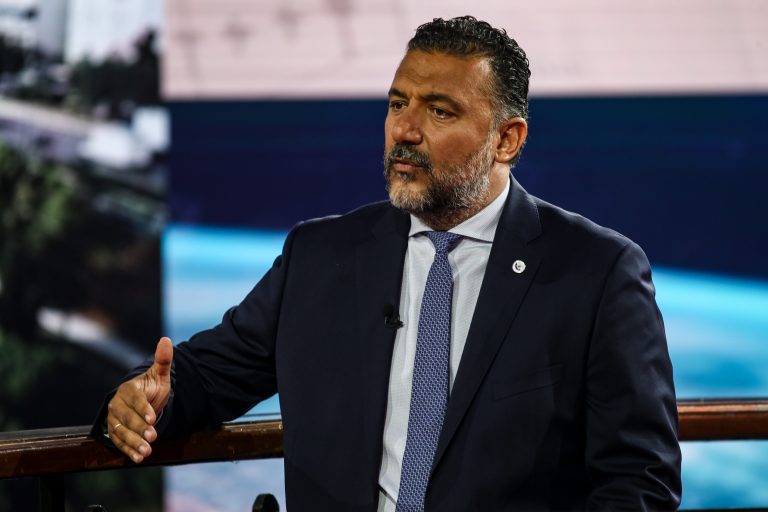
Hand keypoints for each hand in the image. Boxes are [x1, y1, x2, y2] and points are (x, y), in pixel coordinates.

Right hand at [107, 337, 172, 462]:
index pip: (134, 399)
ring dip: (134, 442)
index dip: (142, 408)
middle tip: (153, 437)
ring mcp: (114, 419)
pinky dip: (128, 451)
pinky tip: (138, 458)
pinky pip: (119, 443)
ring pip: (121, 432)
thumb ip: (163, 360)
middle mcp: (117, 404)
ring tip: (147, 451)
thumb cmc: (152, 387)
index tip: (152, 417)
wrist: (143, 402)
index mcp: (128, 389)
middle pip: (127, 418)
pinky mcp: (114, 432)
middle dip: (140, 428)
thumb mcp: (160, 375)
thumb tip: (167, 340)